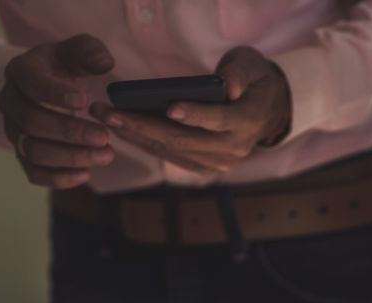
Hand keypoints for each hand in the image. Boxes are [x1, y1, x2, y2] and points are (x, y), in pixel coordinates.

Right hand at [0, 34, 115, 188]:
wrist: (49, 86)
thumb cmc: (64, 66)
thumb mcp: (77, 50)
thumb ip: (90, 51)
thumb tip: (104, 63)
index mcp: (21, 71)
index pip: (32, 84)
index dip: (56, 94)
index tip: (86, 101)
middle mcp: (10, 102)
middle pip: (33, 123)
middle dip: (70, 133)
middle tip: (104, 138)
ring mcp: (14, 130)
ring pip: (34, 151)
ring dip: (70, 157)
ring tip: (105, 156)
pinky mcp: (22, 154)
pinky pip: (34, 172)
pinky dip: (59, 178)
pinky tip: (86, 174)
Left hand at [91, 47, 290, 173]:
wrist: (265, 111)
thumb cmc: (253, 80)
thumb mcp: (252, 65)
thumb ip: (240, 72)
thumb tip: (229, 85)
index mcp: (248, 122)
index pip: (219, 120)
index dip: (195, 114)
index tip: (168, 106)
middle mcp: (233, 149)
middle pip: (184, 140)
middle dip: (143, 126)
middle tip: (109, 113)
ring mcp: (217, 163)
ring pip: (172, 151)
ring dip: (136, 136)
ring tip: (105, 118)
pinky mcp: (203, 167)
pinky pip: (170, 157)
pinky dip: (144, 143)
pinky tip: (121, 129)